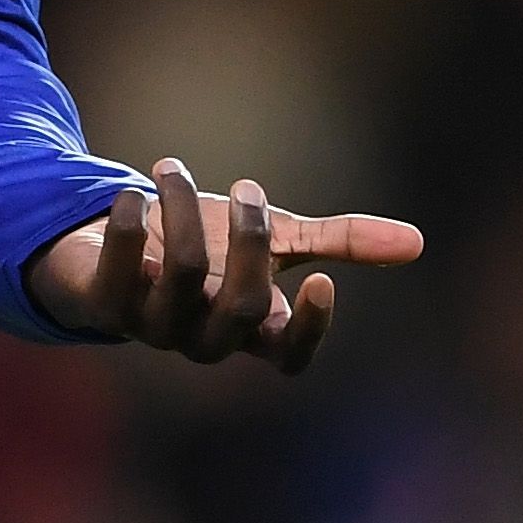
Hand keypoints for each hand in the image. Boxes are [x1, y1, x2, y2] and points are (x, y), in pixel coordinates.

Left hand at [26, 159, 424, 374]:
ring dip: (185, 211)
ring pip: (183, 278)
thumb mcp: (275, 239)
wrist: (109, 250)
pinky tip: (132, 193)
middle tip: (246, 190)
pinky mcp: (104, 305)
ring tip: (170, 166)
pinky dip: (128, 228)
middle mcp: (204, 336)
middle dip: (251, 241)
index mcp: (251, 328)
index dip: (309, 330)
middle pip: (243, 306)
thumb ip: (339, 241)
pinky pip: (119, 275)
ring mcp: (152, 326)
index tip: (323, 281)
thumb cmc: (205, 248)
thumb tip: (418, 243)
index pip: (288, 356)